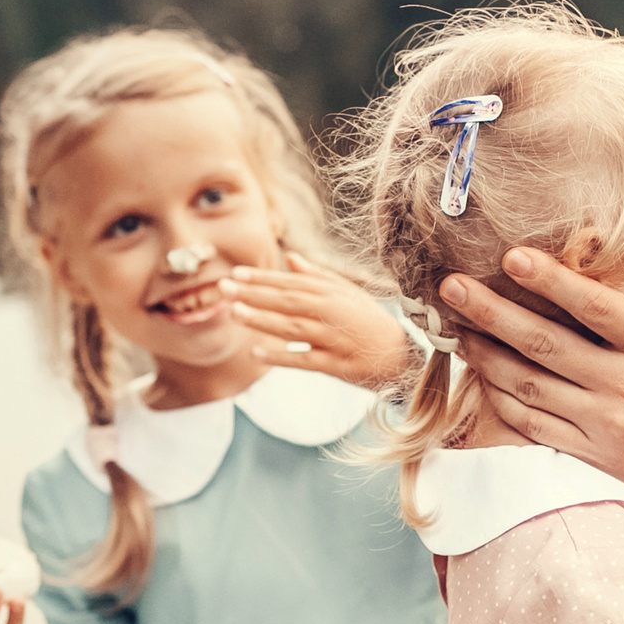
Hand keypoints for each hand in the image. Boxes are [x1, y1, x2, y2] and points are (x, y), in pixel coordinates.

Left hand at [225, 253, 413, 386]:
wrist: (400, 354)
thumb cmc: (369, 320)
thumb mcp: (348, 292)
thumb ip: (317, 276)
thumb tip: (289, 258)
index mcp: (331, 294)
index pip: (291, 284)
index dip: (262, 279)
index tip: (236, 274)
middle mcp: (331, 313)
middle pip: (287, 302)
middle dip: (254, 295)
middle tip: (223, 288)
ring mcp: (332, 339)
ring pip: (292, 328)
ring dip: (262, 321)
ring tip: (234, 314)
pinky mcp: (335, 365)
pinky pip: (304, 360)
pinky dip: (281, 357)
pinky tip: (256, 354)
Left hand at [441, 248, 623, 527]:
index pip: (597, 308)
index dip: (552, 280)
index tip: (512, 256)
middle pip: (545, 343)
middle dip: (492, 312)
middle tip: (451, 286)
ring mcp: (603, 423)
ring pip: (529, 385)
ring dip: (485, 355)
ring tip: (453, 327)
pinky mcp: (591, 452)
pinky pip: (535, 424)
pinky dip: (502, 402)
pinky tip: (481, 378)